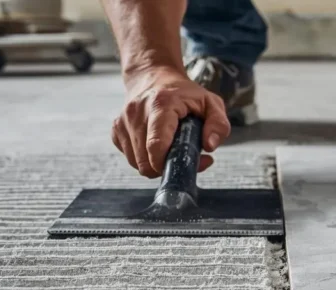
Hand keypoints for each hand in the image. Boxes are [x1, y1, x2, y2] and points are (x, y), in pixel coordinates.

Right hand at [113, 66, 230, 177]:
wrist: (153, 76)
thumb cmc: (183, 93)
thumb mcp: (211, 103)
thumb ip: (219, 125)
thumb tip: (209, 146)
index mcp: (161, 104)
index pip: (156, 145)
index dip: (167, 164)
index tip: (180, 164)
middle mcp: (137, 112)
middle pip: (145, 161)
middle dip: (164, 167)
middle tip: (180, 156)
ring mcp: (124, 121)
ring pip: (136, 163)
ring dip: (154, 164)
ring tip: (169, 149)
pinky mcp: (117, 130)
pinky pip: (129, 158)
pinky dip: (143, 159)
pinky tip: (155, 146)